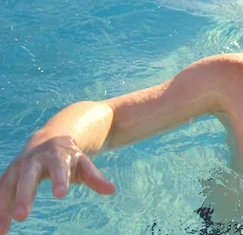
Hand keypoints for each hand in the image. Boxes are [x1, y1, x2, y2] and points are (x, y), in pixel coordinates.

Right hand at [0, 136, 114, 233]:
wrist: (50, 137)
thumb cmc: (70, 156)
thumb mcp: (84, 164)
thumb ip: (95, 177)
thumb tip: (112, 190)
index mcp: (57, 156)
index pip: (59, 168)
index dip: (60, 180)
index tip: (60, 194)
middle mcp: (34, 160)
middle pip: (28, 177)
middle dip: (23, 196)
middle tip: (22, 216)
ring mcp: (19, 166)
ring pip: (7, 186)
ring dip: (3, 207)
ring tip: (3, 230)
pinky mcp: (8, 174)